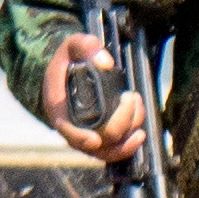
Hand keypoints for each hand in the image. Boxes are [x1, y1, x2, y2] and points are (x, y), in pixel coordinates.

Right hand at [36, 45, 149, 170]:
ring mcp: (87, 137)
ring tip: (137, 105)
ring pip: (110, 149)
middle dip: (121, 121)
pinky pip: (116, 150)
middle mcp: (72, 129)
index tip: (94, 139)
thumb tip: (106, 62)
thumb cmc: (68, 63)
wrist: (67, 76)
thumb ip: (86, 46)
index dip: (80, 138)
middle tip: (130, 97)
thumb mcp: (72, 47)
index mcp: (59, 109)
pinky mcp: (101, 140)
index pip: (66, 130)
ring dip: (130, 131)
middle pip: (99, 140)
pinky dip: (130, 143)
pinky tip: (139, 130)